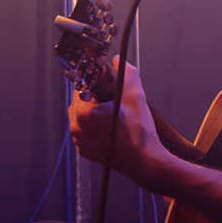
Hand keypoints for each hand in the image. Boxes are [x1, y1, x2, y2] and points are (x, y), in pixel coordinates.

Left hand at [68, 57, 168, 184]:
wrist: (145, 162)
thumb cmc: (140, 132)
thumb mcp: (135, 97)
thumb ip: (126, 74)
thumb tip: (118, 60)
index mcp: (84, 113)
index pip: (82, 88)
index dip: (95, 83)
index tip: (106, 83)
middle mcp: (77, 128)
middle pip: (79, 102)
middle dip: (92, 97)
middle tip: (111, 99)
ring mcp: (80, 142)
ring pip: (80, 117)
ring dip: (91, 112)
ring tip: (111, 114)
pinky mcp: (85, 152)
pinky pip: (83, 132)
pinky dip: (92, 127)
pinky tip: (109, 127)